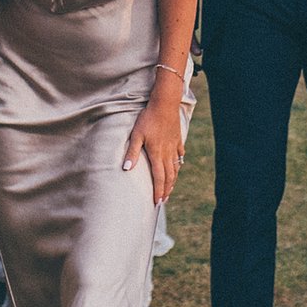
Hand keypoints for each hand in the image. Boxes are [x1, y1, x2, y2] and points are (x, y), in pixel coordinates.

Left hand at [122, 90, 185, 204]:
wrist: (165, 104)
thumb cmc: (148, 118)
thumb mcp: (136, 135)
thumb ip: (132, 152)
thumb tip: (126, 169)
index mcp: (157, 154)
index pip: (159, 178)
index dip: (158, 191)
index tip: (157, 202)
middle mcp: (168, 153)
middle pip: (169, 176)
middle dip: (166, 190)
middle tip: (163, 200)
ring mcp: (174, 146)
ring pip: (176, 168)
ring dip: (173, 180)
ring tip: (170, 188)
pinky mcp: (178, 139)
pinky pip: (180, 154)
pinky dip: (179, 163)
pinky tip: (178, 165)